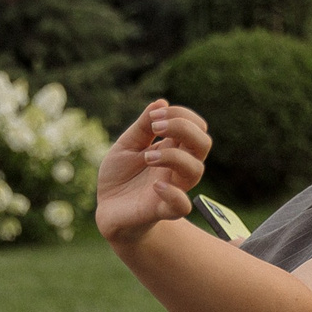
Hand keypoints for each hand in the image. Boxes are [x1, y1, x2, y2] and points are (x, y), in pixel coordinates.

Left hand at [96, 100, 209, 245]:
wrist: (108, 208)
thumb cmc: (121, 176)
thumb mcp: (127, 144)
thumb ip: (143, 126)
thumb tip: (162, 101)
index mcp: (173, 148)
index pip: (196, 127)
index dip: (181, 115)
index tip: (154, 116)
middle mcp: (178, 168)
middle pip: (203, 143)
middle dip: (183, 128)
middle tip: (157, 127)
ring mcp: (174, 188)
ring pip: (195, 170)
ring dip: (172, 156)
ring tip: (147, 157)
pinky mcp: (162, 210)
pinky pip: (182, 206)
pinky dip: (173, 194)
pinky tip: (155, 185)